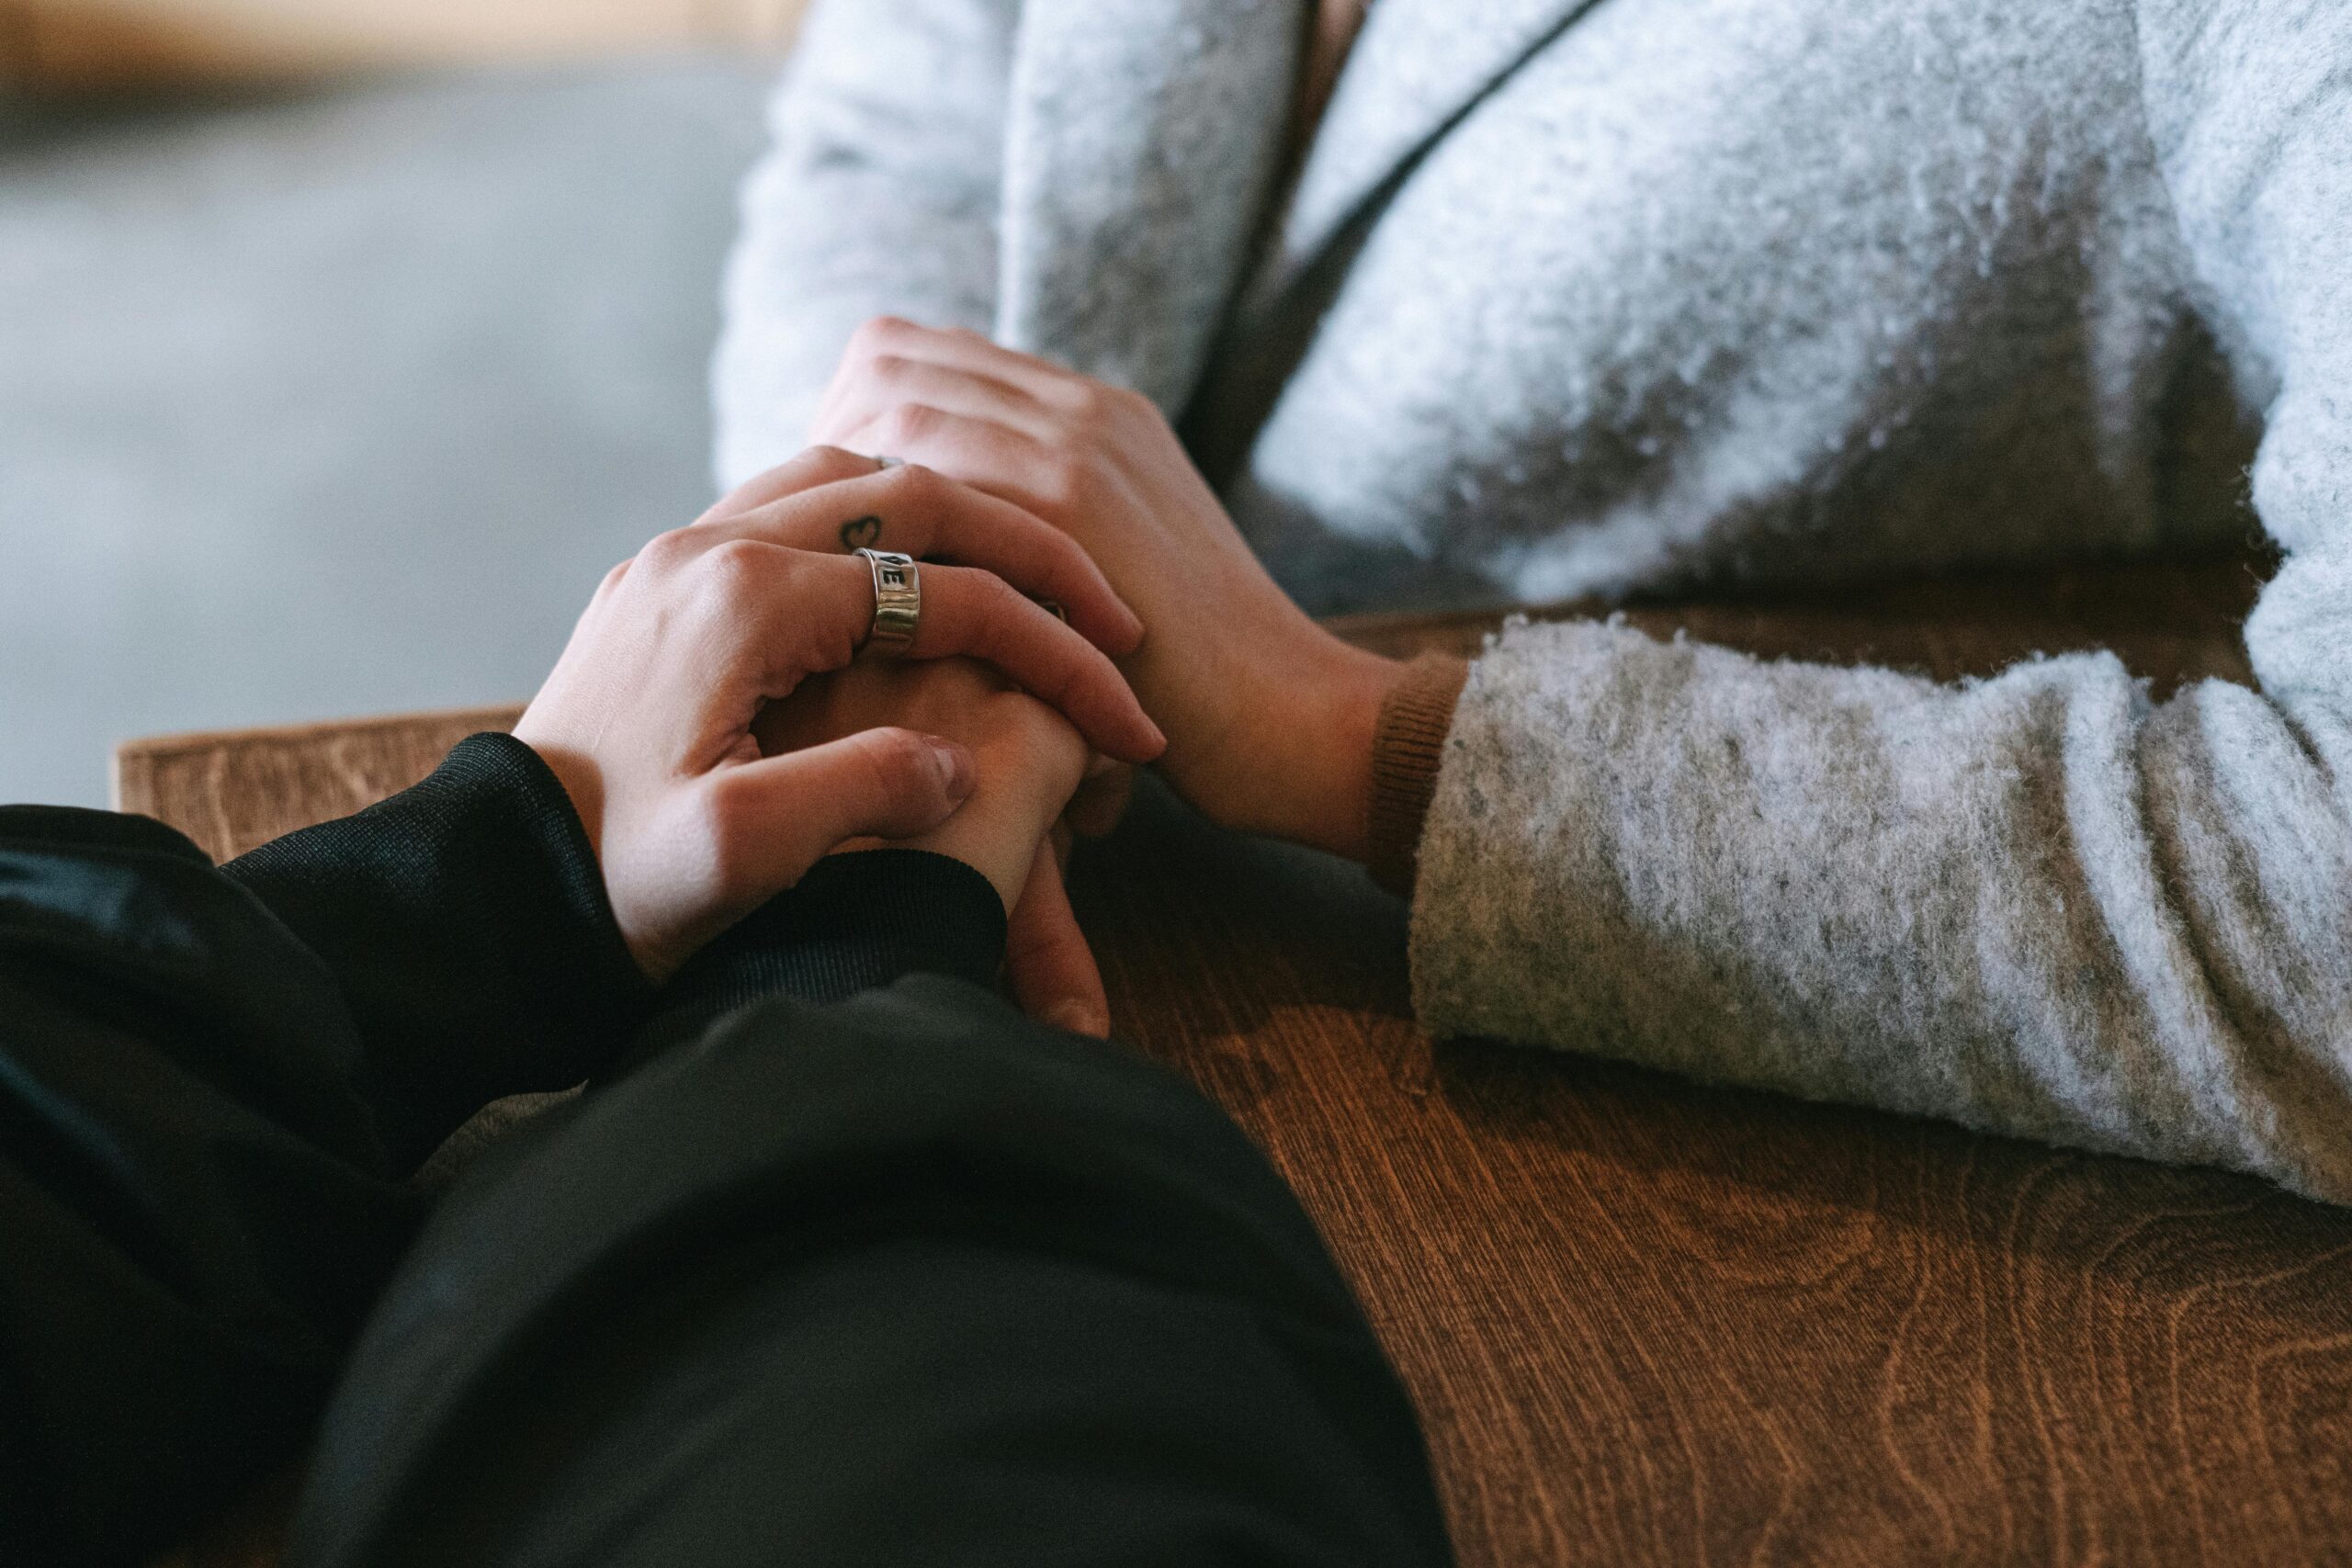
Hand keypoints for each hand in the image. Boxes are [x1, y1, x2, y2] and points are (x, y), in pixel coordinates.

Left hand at [513, 453, 1162, 979]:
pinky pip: (802, 510)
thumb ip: (864, 791)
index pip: (947, 593)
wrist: (491, 895)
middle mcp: (711, 547)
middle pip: (913, 492)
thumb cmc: (612, 887)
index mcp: (744, 599)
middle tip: (1113, 617)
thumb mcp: (741, 856)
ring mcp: (683, 557)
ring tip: (1037, 591)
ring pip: (855, 480)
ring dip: (961, 525)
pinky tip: (928, 591)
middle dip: (1031, 552)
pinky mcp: (669, 587)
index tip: (1129, 720)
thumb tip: (957, 763)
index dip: (1057, 653)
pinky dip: (889, 531)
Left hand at [809, 317, 1405, 861]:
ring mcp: (1083, 445)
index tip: (835, 520)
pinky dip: (890, 537)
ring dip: (849, 491)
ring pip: (902, 407)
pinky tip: (870, 609)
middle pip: (889, 359)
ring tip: (837, 577)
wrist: (1298, 719)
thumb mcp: (1108, 577)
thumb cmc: (1192, 685)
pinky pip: (940, 477)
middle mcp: (1082, 406)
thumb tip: (922, 552)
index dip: (847, 422)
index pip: (911, 352)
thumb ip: (1033, 535)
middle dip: (828, 445)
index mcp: (1088, 412)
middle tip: (819, 546)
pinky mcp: (1081, 509)